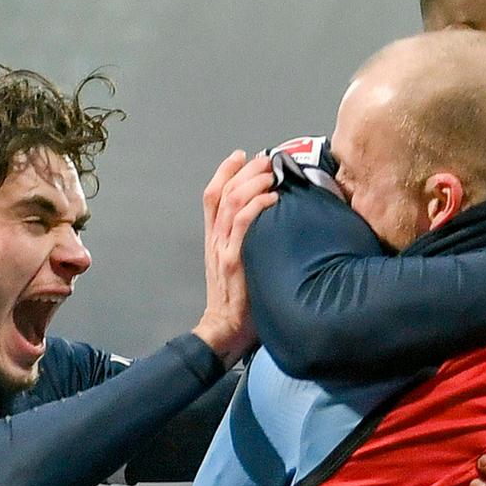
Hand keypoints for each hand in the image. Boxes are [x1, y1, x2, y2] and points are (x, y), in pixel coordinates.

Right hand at [193, 152, 273, 360]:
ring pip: (232, 201)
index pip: (212, 194)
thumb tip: (270, 222)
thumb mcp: (236, 265)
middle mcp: (215, 239)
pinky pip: (243, 224)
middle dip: (245, 170)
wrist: (224, 329)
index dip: (225, 171)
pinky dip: (257, 206)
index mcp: (214, 238)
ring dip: (253, 182)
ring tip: (271, 173)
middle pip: (223, 191)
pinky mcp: (234, 260)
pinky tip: (273, 198)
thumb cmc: (238, 301)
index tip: (241, 156)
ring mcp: (223, 248)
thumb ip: (244, 242)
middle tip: (265, 160)